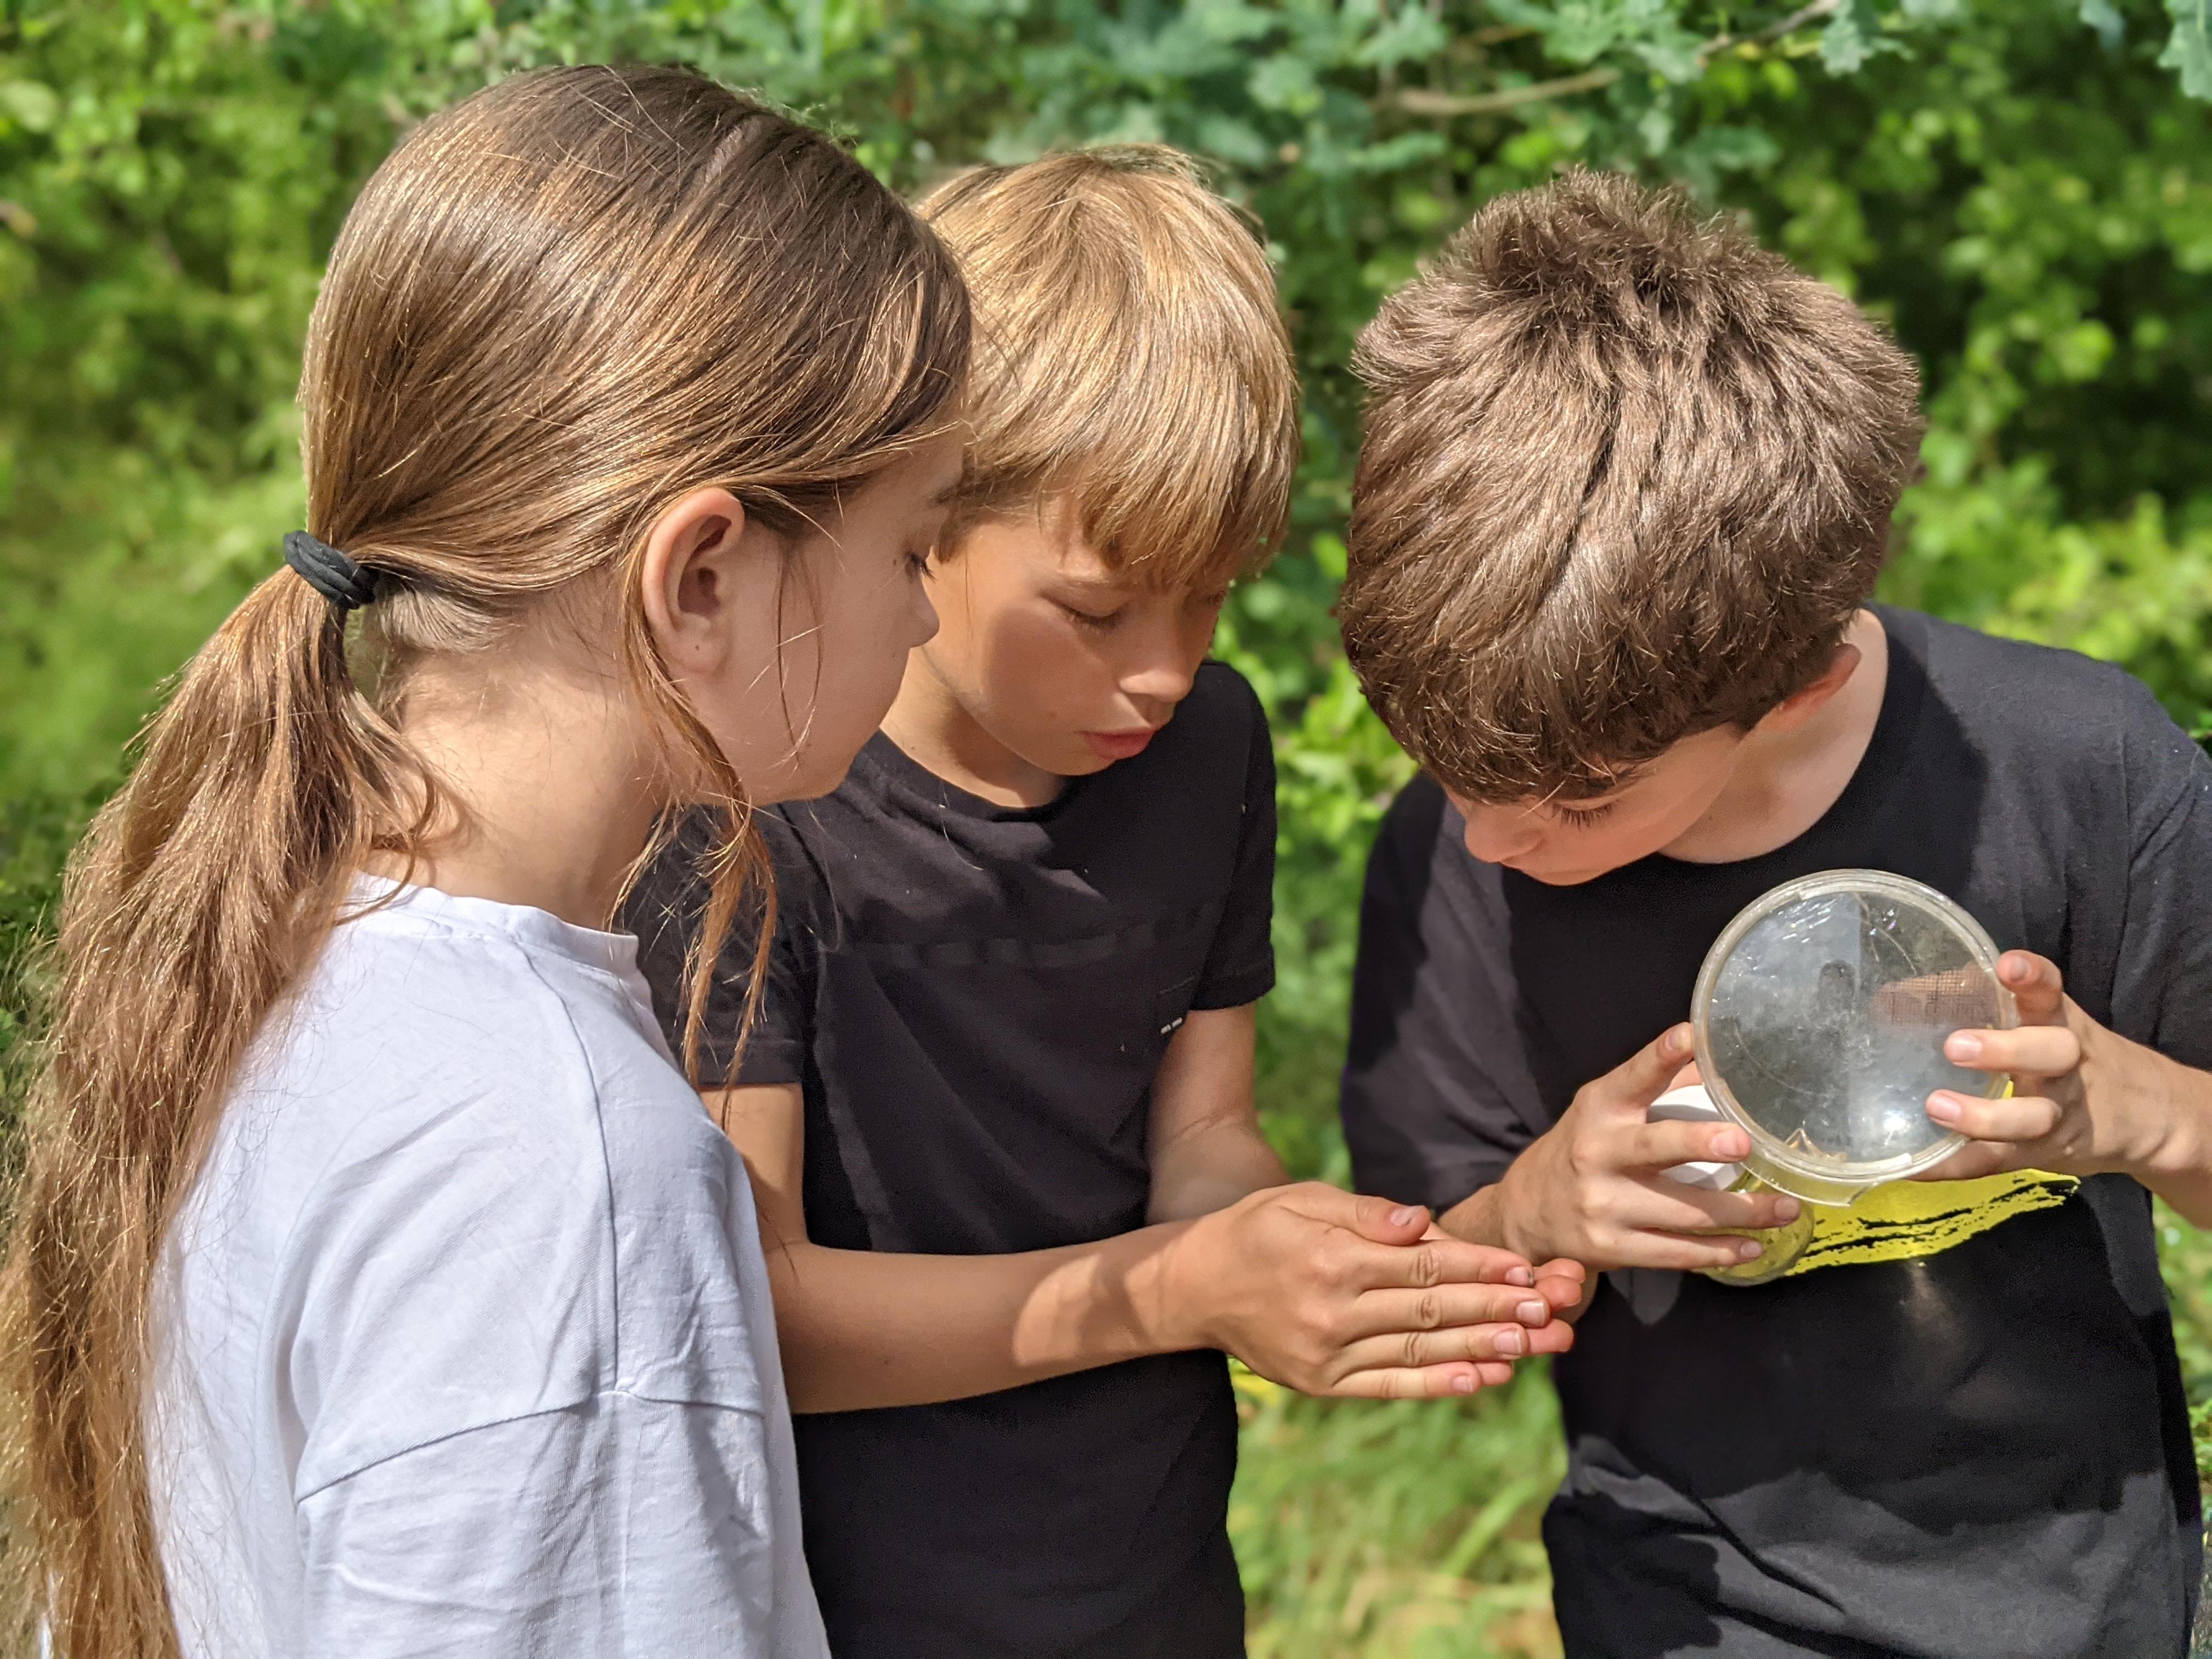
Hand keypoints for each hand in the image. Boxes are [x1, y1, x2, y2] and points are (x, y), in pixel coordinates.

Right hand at [1165, 1182, 1572, 1398]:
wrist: (1195, 1288)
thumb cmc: (1257, 1230)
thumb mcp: (1302, 1199)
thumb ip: (1364, 1211)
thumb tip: (1420, 1220)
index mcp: (1332, 1258)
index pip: (1423, 1265)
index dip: (1480, 1267)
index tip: (1527, 1267)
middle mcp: (1332, 1311)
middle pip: (1432, 1311)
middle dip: (1498, 1309)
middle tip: (1551, 1309)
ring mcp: (1328, 1354)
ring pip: (1420, 1352)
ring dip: (1483, 1350)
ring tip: (1534, 1346)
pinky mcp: (1323, 1384)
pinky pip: (1391, 1385)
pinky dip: (1439, 1385)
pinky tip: (1482, 1381)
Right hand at [1489, 1024, 1801, 1273]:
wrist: (1528, 1210)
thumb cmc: (1584, 1147)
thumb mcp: (1606, 1108)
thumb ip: (1658, 1085)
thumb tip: (1718, 1059)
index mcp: (1601, 1108)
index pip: (1634, 1077)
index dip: (1661, 1057)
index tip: (1689, 1036)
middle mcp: (1598, 1153)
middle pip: (1655, 1148)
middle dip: (1700, 1143)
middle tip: (1742, 1142)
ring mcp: (1603, 1204)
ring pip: (1683, 1212)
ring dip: (1742, 1213)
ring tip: (1785, 1209)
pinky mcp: (1611, 1247)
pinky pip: (1675, 1253)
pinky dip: (1718, 1252)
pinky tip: (1750, 1247)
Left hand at [1918, 950, 2172, 1181]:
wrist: (2147, 1115)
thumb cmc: (2065, 1054)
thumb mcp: (2040, 1021)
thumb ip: (1974, 1001)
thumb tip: (1888, 997)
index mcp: (2060, 1022)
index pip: (2053, 992)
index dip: (2034, 978)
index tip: (2008, 966)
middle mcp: (2067, 1065)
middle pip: (2051, 1054)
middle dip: (2006, 1050)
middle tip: (1955, 1046)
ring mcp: (2060, 1114)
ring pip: (2032, 1118)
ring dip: (1984, 1116)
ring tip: (1936, 1107)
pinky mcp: (2044, 1155)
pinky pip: (1997, 1162)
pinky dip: (1954, 1165)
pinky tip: (1913, 1166)